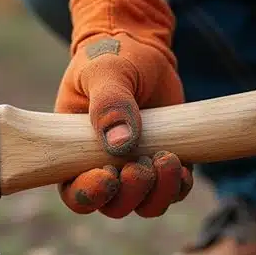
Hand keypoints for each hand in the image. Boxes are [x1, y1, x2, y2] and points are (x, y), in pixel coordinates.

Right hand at [55, 0, 192, 217]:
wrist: (141, 48)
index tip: (108, 175)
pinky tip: (183, 165)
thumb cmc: (110, 56)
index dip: (90, 194)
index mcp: (72, 153)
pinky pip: (173, 190)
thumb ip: (109, 105)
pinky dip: (179, 185)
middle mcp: (102, 167)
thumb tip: (120, 144)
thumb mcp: (105, 72)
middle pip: (113, 206)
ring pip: (146, 204)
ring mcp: (135, 168)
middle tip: (142, 166)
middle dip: (131, 194)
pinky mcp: (163, 163)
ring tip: (167, 160)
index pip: (74, 192)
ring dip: (158, 193)